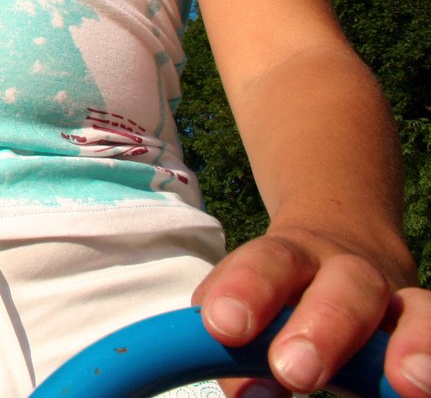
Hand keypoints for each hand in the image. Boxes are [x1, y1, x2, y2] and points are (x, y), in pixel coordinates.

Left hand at [193, 225, 429, 395]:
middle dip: (321, 328)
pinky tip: (423, 386)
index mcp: (285, 259)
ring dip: (410, 343)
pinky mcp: (422, 320)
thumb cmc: (279, 298)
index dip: (246, 289)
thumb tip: (251, 396)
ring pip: (409, 307)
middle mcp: (342, 270)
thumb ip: (238, 354)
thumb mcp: (249, 310)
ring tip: (407, 383)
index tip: (224, 326)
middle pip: (341, 284)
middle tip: (295, 371)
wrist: (339, 251)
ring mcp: (392, 297)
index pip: (266, 262)